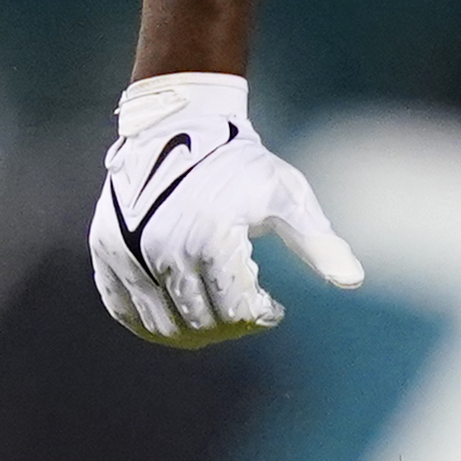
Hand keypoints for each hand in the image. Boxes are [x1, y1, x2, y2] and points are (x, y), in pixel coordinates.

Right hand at [90, 72, 363, 345]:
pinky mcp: (107, 250)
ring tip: (217, 318)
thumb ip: (317, 241)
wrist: (179, 128)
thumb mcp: (287, 195)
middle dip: (230, 328)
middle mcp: (164, 249)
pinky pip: (121, 308)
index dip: (259, 318)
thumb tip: (353, 281)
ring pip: (159, 323)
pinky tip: (178, 314)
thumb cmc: (241, 163)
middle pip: (198, 323)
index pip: (235, 310)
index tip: (273, 308)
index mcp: (212, 238)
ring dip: (192, 332)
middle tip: (247, 315)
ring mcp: (129, 251)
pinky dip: (149, 322)